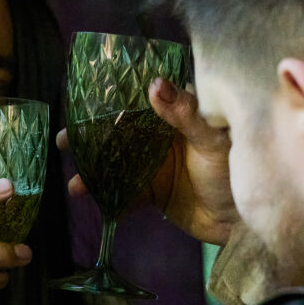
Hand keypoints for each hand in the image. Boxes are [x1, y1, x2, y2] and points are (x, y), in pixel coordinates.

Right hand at [57, 78, 237, 244]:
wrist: (242, 221)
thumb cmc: (235, 170)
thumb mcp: (211, 138)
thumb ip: (183, 112)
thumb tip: (153, 83)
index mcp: (174, 115)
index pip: (135, 101)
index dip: (106, 101)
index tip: (79, 103)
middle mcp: (160, 137)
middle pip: (117, 133)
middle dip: (87, 138)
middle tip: (61, 141)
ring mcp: (154, 166)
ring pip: (115, 164)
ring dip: (92, 172)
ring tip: (75, 186)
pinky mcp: (152, 193)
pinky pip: (123, 194)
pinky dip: (108, 199)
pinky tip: (94, 204)